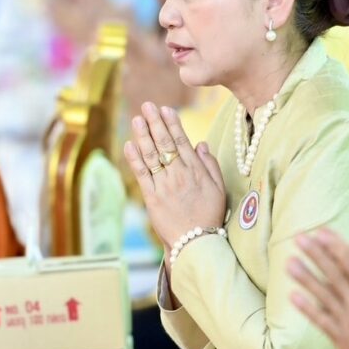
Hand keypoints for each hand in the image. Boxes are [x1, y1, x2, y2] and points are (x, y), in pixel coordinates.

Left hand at [122, 103, 225, 249]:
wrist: (196, 242)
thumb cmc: (209, 216)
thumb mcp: (218, 189)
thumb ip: (210, 165)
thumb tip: (201, 144)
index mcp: (196, 171)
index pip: (182, 141)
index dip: (172, 124)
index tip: (165, 109)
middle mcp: (179, 175)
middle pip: (165, 144)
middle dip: (155, 123)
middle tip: (147, 106)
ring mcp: (164, 186)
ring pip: (152, 156)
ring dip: (143, 136)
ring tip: (137, 119)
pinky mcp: (152, 198)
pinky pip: (142, 175)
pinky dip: (135, 159)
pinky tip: (129, 145)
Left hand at [288, 227, 348, 348]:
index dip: (335, 246)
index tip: (321, 232)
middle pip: (333, 276)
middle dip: (316, 255)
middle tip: (299, 238)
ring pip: (323, 297)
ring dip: (305, 278)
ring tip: (289, 263)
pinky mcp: (346, 345)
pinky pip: (322, 323)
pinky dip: (307, 309)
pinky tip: (294, 297)